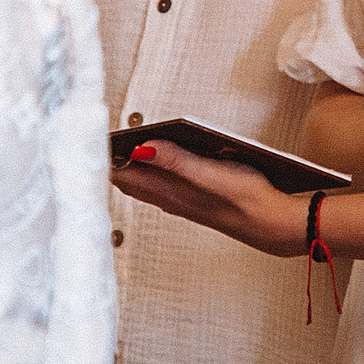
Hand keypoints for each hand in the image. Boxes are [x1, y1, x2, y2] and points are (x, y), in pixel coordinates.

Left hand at [112, 140, 309, 256]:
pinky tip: (158, 167)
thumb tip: (141, 148)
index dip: (108, 156)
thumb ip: (176, 161)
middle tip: (98, 141)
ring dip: (131, 170)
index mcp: (171, 190)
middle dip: (114, 162)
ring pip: (146, 186)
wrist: (274, 226)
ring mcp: (184, 203)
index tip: (90, 137)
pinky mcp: (197, 203)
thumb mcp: (211, 174)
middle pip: (130, 182)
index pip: (125, 174)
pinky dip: (151, 176)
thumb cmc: (247, 198)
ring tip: (119, 149)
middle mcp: (172, 199)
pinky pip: (163, 189)